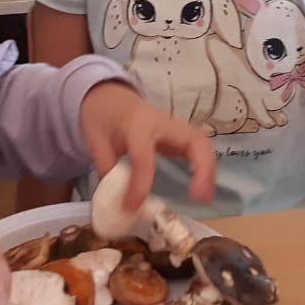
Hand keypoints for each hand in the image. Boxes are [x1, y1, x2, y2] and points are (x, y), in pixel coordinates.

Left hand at [78, 82, 216, 210]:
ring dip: (208, 171)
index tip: (132, 207)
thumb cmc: (103, 117)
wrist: (110, 97)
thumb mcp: (95, 142)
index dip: (140, 184)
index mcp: (136, 124)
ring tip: (204, 199)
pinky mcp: (179, 136)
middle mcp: (162, 122)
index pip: (144, 156)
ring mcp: (174, 127)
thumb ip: (107, 170)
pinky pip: (199, 149)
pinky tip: (202, 190)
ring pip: (202, 144)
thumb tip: (117, 204)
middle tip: (199, 198)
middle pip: (194, 140)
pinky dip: (205, 169)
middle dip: (201, 169)